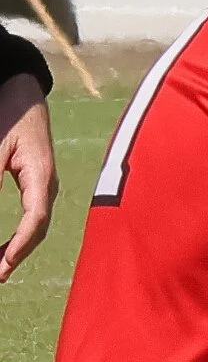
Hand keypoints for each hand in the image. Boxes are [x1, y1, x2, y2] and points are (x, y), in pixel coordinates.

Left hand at [0, 71, 56, 281]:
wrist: (23, 93)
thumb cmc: (10, 114)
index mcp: (42, 176)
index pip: (36, 219)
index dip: (20, 245)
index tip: (3, 265)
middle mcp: (48, 185)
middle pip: (37, 229)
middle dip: (17, 254)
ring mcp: (44, 185)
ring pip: (35, 226)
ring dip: (17, 248)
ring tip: (0, 268)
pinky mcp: (36, 183)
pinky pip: (32, 216)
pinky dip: (19, 235)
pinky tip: (5, 247)